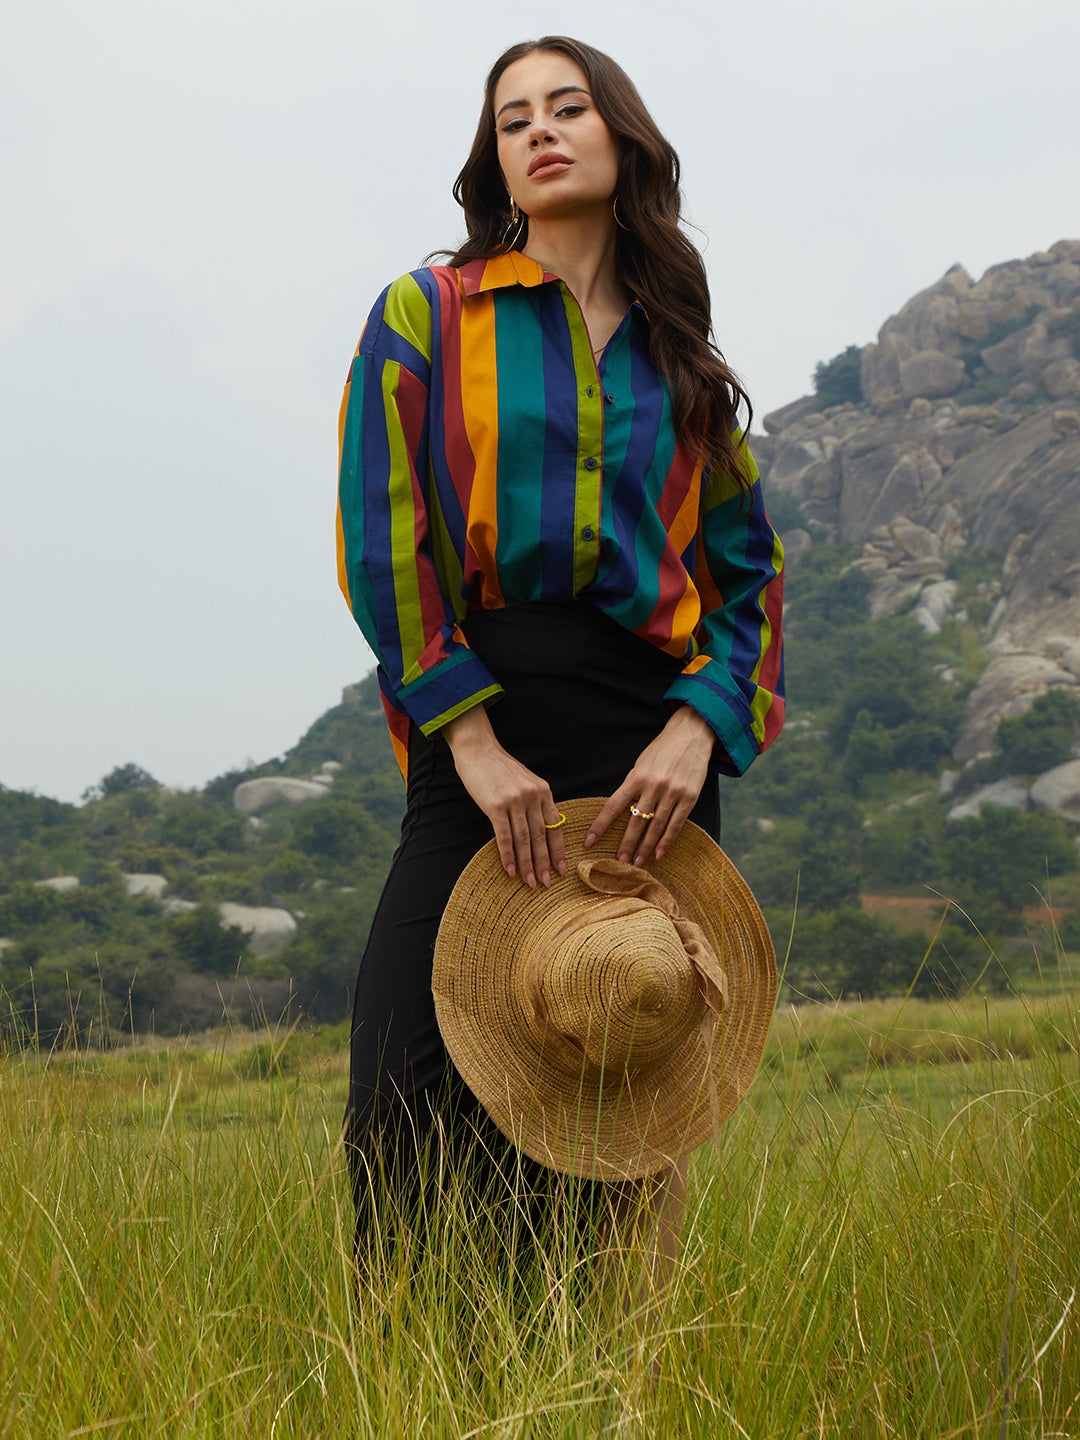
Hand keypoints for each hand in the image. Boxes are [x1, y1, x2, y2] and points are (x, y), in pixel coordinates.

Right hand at [442, 706, 566, 888]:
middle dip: (544, 863)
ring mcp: (514, 801)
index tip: (561, 869)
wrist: (478, 750)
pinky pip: (504, 836)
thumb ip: (535, 802)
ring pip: (524, 840)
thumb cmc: (500, 768)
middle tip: (546, 884)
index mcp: (543, 791)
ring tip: (529, 882)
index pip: (555, 826)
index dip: (558, 850)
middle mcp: (532, 796)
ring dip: (527, 864)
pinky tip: (510, 870)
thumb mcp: (526, 781)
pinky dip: (508, 856)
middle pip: (541, 836)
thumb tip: (541, 830)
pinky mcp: (495, 806)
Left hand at [584, 706, 713, 865]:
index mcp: (636, 776)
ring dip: (646, 847)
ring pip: (656, 826)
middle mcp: (653, 786)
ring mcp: (673, 792)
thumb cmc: (661, 750)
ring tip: (637, 862)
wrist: (691, 734)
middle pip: (635, 821)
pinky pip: (676, 824)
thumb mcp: (641, 764)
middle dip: (626, 844)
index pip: (613, 806)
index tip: (589, 842)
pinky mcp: (689, 797)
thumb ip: (632, 786)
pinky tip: (659, 854)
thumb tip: (622, 812)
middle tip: (619, 862)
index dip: (600, 826)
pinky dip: (667, 841)